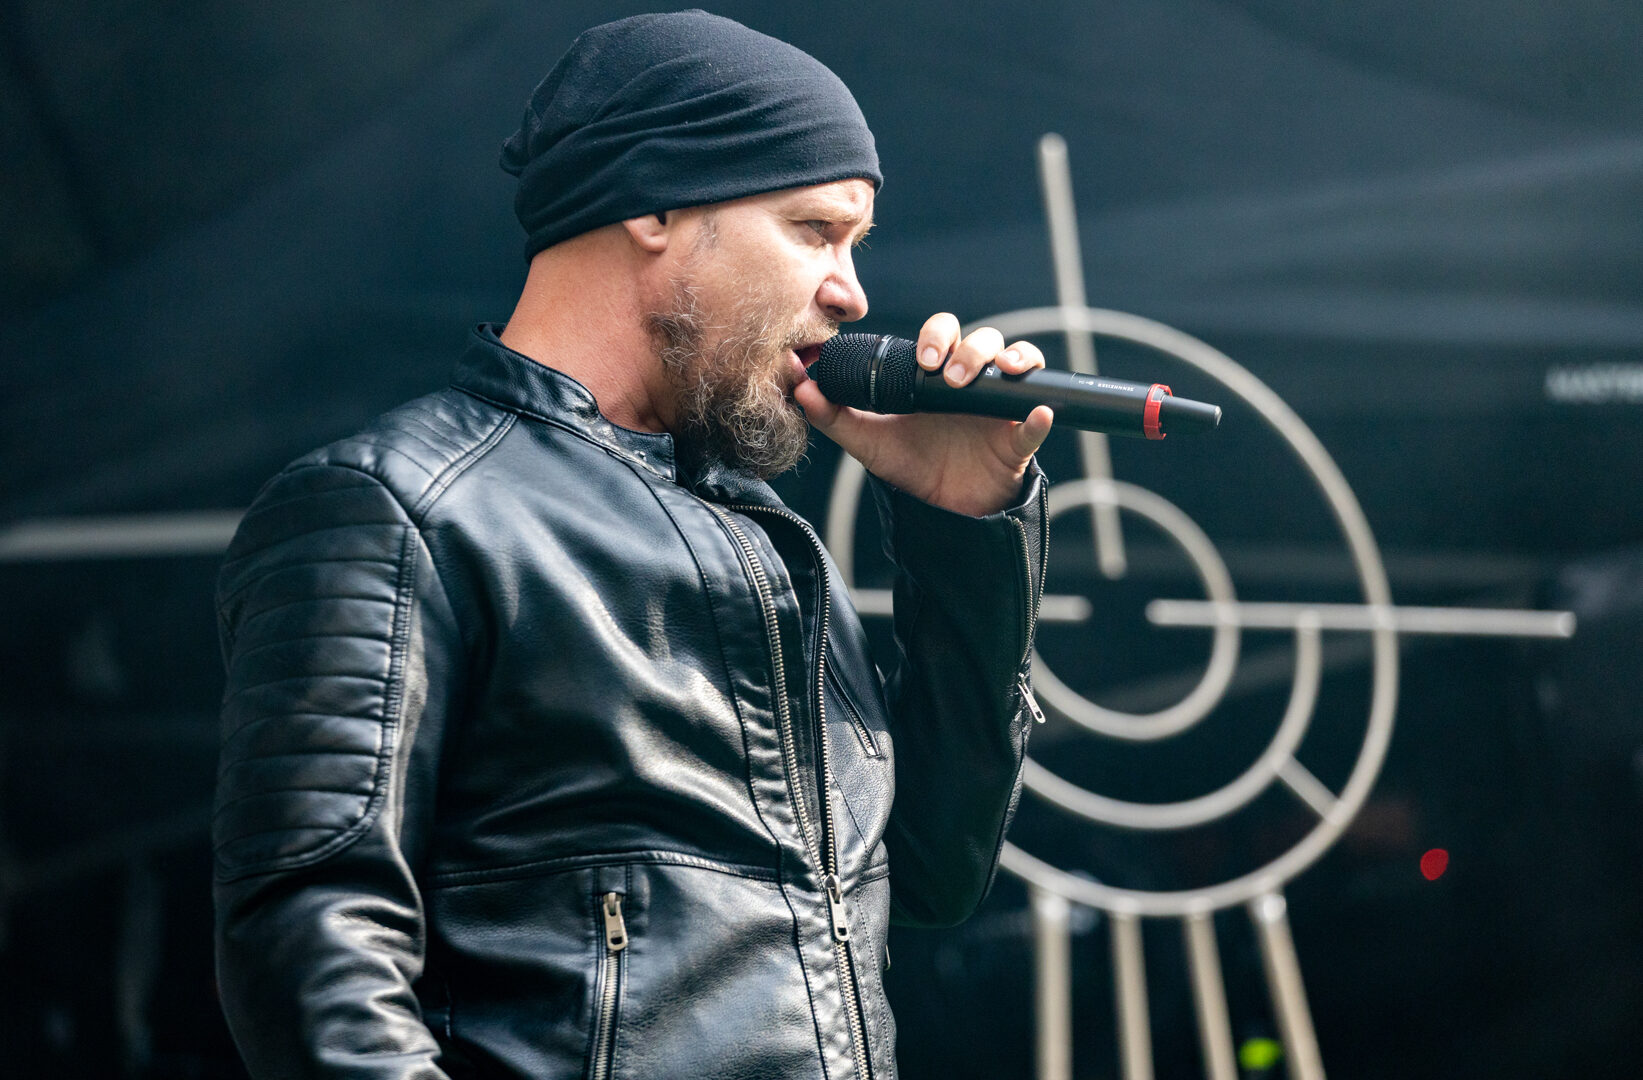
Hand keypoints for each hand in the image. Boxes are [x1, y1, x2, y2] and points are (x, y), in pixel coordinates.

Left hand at [792, 313, 1053, 516]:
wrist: (940, 510)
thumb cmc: (910, 463)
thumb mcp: (866, 440)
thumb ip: (834, 415)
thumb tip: (800, 387)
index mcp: (937, 375)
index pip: (943, 333)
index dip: (936, 336)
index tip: (922, 360)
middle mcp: (972, 381)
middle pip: (983, 339)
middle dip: (967, 347)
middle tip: (946, 373)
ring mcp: (999, 405)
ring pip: (1018, 360)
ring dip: (1005, 359)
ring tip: (977, 382)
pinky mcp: (1019, 436)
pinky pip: (1039, 418)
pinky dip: (1041, 414)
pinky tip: (1038, 413)